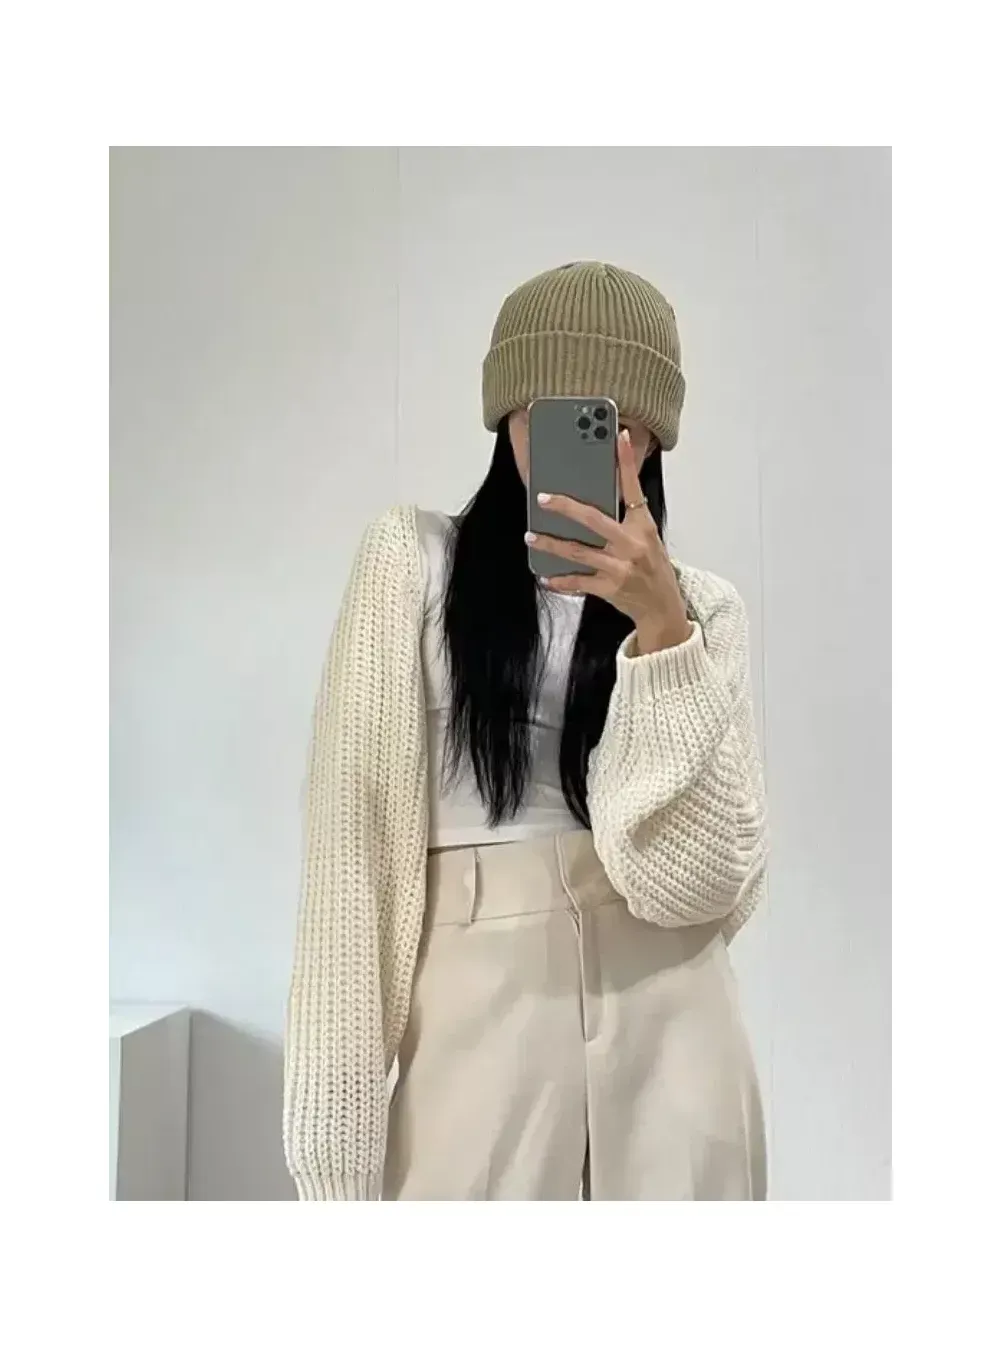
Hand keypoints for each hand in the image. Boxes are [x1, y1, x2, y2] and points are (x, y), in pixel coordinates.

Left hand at [526, 430, 692, 653]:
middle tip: (542, 498)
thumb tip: (597, 496)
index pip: (633, 488)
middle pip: (593, 519)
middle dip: (565, 508)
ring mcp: (620, 567)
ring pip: (578, 552)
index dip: (626, 461)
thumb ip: (628, 517)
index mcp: (643, 526)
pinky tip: (544, 576)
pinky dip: (559, 580)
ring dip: (551, 544)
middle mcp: (632, 544)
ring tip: (531, 537)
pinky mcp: (609, 588)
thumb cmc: (653, 567)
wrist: (663, 607)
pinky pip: (578, 582)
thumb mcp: (648, 537)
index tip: (618, 436)